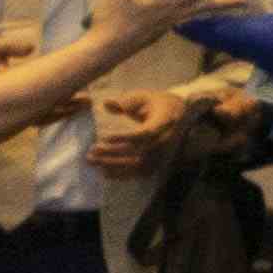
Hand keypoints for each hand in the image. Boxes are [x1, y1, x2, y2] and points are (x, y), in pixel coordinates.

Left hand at [87, 82, 211, 174]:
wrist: (182, 114)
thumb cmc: (157, 104)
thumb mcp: (143, 97)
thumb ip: (126, 102)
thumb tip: (106, 104)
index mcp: (163, 123)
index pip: (145, 134)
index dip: (125, 137)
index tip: (104, 137)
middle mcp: (165, 141)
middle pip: (139, 152)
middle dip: (112, 154)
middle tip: (91, 152)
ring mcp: (163, 154)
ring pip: (138, 165)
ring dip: (113, 165)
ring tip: (92, 161)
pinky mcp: (159, 163)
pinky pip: (140, 173)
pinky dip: (123, 175)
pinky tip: (104, 173)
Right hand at [91, 0, 224, 53]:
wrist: (105, 50)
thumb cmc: (114, 19)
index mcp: (169, 2)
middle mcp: (174, 15)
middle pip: (206, 6)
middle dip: (225, 2)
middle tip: (244, 2)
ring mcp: (167, 27)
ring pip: (196, 15)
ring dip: (210, 10)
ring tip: (220, 6)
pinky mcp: (158, 34)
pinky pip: (182, 21)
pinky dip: (189, 14)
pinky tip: (181, 11)